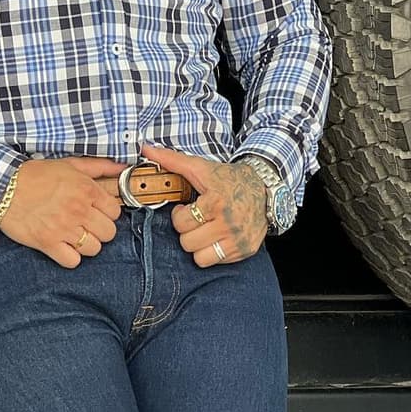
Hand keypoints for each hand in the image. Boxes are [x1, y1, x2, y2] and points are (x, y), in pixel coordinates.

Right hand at [0, 157, 125, 268]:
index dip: (107, 213)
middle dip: (100, 230)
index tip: (98, 212)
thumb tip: (122, 167)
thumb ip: (99, 166)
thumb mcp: (70, 164)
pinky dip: (70, 257)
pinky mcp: (48, 243)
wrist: (3, 186)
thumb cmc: (35, 174)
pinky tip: (63, 246)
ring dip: (86, 244)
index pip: (115, 212)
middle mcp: (79, 210)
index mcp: (87, 190)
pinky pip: (73, 261)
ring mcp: (64, 228)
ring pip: (94, 249)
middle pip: (109, 233)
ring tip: (75, 235)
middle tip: (87, 225)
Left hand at [140, 143, 266, 266]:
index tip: (187, 208)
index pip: (181, 223)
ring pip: (200, 258)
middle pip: (187, 243)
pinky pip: (217, 262)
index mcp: (215, 202)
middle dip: (188, 231)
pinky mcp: (245, 250)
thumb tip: (145, 149)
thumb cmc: (229, 178)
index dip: (180, 216)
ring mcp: (238, 240)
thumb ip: (171, 160)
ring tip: (204, 231)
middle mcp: (228, 224)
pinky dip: (214, 252)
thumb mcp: (201, 167)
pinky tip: (218, 237)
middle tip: (197, 220)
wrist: (265, 188)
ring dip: (199, 246)